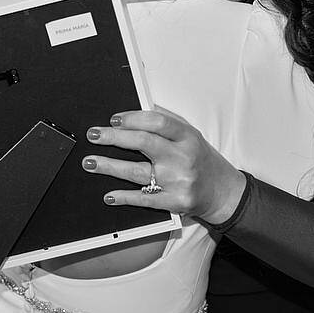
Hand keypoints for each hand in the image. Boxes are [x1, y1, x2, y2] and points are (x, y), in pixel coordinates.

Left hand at [81, 106, 246, 223]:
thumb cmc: (201, 160)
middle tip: (94, 135)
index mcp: (187, 137)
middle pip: (144, 143)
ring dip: (110, 166)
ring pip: (138, 172)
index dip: (133, 119)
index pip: (157, 123)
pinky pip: (143, 199)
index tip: (114, 119)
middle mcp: (183, 158)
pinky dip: (124, 197)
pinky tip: (109, 194)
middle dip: (114, 137)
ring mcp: (178, 182)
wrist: (222, 191)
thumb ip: (166, 122)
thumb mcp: (190, 135)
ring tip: (91, 162)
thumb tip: (137, 110)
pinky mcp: (174, 202)